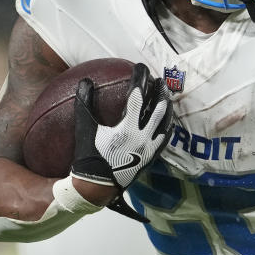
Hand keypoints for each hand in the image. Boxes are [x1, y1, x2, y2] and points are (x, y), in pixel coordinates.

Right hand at [72, 63, 172, 191]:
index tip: (141, 67)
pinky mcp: (151, 157)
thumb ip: (85, 105)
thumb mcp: (84, 130)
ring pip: (164, 123)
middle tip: (159, 79)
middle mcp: (142, 137)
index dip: (140, 79)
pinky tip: (169, 121)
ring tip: (167, 96)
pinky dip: (168, 127)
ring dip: (167, 107)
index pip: (137, 97)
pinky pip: (164, 139)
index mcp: (126, 128)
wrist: (96, 187)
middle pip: (157, 108)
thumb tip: (85, 82)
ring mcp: (149, 148)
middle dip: (159, 91)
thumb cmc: (88, 157)